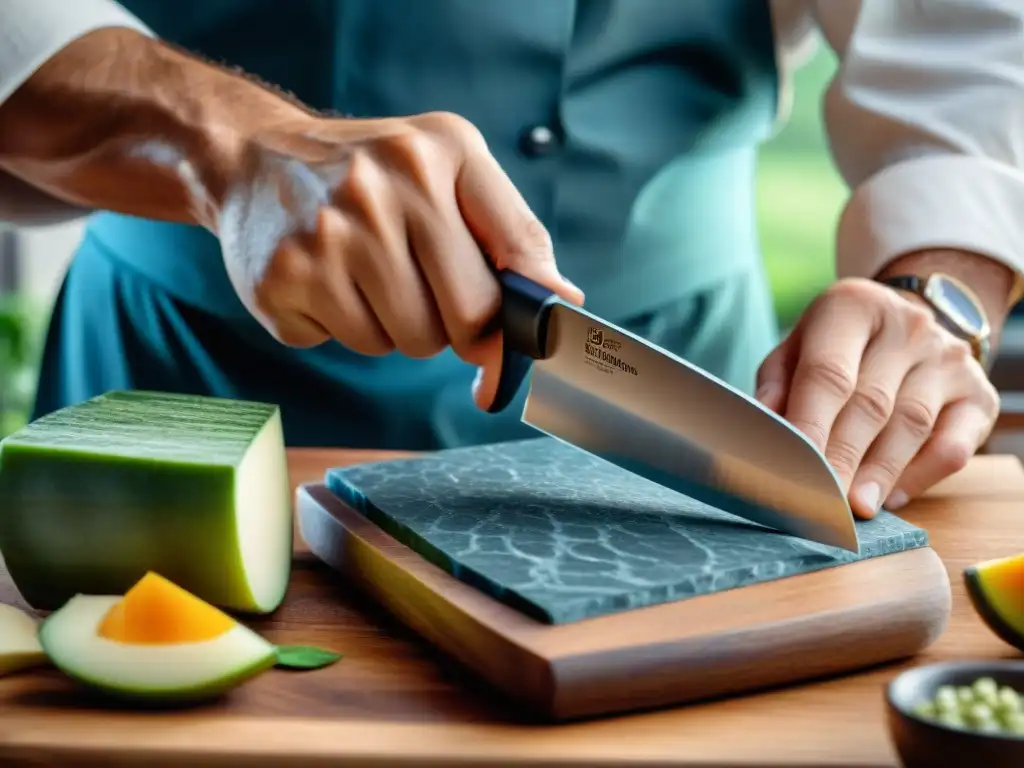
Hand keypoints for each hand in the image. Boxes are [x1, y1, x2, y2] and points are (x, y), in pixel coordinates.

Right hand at [215, 111, 582, 408]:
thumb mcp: (450, 167)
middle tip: (423, 291)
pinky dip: (345, 327)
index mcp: (437, 155)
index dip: (522, 320)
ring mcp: (324, 239)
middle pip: (460, 321)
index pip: (511, 259)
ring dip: (395, 327)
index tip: (518, 351)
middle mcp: (379, 191)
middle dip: (453, 327)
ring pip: (403, 342)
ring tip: (366, 275)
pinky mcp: (281, 282)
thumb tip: (563, 301)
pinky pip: (349, 344)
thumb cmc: (372, 173)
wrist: (254, 158)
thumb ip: (512, 231)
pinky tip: (327, 282)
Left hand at [755, 278, 999, 518]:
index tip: (794, 468)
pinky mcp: (979, 394)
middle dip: (842, 457)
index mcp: (853, 307)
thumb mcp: (798, 347)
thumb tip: (765, 425)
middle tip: (820, 500)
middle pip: (870, 404)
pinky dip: (921, 476)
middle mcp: (907, 327)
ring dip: (879, 472)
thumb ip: (778, 383)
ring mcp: (948, 359)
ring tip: (853, 506)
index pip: (828, 373)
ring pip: (911, 426)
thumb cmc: (837, 346)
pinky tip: (891, 496)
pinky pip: (953, 445)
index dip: (810, 425)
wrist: (907, 322)